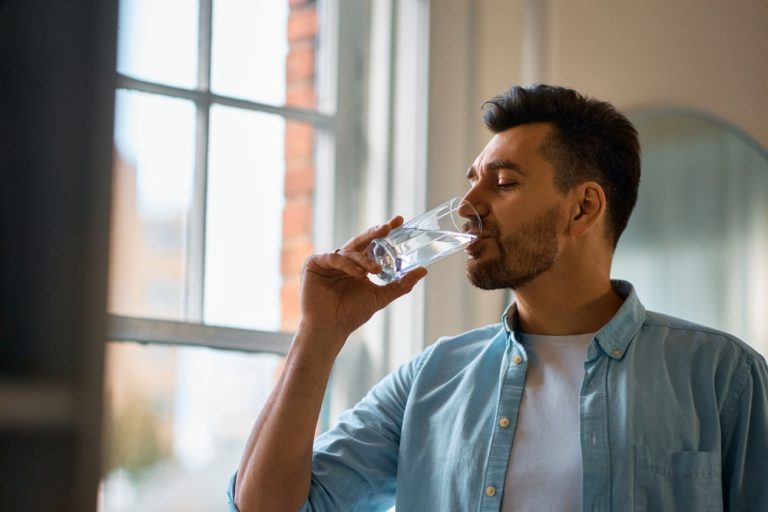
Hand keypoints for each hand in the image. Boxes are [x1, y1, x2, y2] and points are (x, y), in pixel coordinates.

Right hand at [297, 217, 427, 349]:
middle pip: (361, 241)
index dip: (384, 232)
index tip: (399, 221)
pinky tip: (358, 274)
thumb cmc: (351, 314)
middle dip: (375, 233)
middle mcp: (343, 260)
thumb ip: (401, 284)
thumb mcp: (381, 296)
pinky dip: (348, 264)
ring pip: (350, 251)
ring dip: (364, 259)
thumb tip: (423, 270)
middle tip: (388, 227)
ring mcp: (328, 261)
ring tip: (375, 270)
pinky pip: (334, 258)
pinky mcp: (314, 263)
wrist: (331, 328)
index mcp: (357, 265)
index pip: (372, 244)